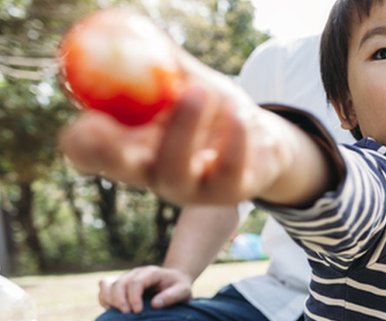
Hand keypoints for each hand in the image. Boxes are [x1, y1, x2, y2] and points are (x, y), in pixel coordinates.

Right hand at [58, 42, 299, 205]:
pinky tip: (241, 112)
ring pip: (174, 168)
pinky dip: (235, 136)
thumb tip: (122, 22)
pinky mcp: (229, 192)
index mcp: (131, 146)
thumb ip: (155, 57)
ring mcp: (190, 188)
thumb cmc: (214, 108)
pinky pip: (228, 168)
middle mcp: (154, 173)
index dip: (81, 141)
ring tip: (201, 89)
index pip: (88, 153)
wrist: (264, 140)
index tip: (88, 117)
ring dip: (184, 126)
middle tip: (110, 118)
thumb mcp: (184, 79)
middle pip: (119, 168)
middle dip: (108, 148)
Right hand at [98, 266, 193, 312]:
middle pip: (119, 283)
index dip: (134, 297)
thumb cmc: (179, 287)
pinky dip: (104, 299)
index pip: (136, 282)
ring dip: (109, 299)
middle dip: (120, 300)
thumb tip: (155, 305)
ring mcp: (126, 278)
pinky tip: (111, 310)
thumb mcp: (184, 291)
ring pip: (107, 284)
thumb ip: (172, 296)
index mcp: (151, 273)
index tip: (138, 311)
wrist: (174, 281)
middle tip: (128, 315)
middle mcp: (135, 273)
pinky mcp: (119, 285)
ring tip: (118, 313)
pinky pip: (104, 288)